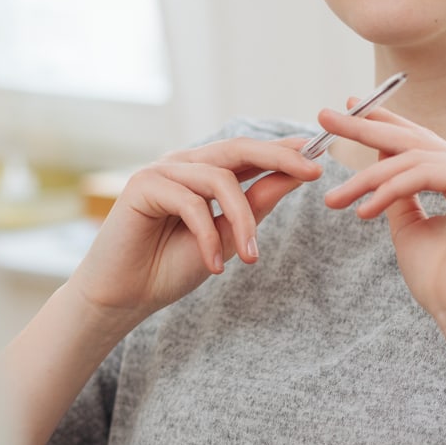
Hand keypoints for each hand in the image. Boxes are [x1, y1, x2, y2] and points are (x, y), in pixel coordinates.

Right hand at [69, 136, 321, 326]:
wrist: (125, 296)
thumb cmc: (171, 266)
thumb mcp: (227, 236)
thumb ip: (256, 204)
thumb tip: (296, 174)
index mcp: (204, 172)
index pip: (249, 153)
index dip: (283, 150)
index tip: (320, 153)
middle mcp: (184, 164)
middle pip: (239, 149)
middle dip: (279, 157)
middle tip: (313, 171)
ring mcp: (162, 170)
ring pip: (220, 179)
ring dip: (242, 220)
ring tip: (249, 259)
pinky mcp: (143, 184)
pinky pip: (191, 203)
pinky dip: (207, 236)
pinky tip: (213, 265)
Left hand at [317, 105, 445, 329]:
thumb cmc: (443, 284)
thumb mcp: (411, 229)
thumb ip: (399, 195)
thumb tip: (378, 167)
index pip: (423, 144)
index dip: (385, 126)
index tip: (348, 112)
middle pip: (416, 140)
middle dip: (367, 127)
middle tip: (325, 116)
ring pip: (412, 159)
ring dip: (366, 178)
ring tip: (334, 198)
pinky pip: (422, 173)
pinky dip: (387, 190)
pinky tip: (362, 211)